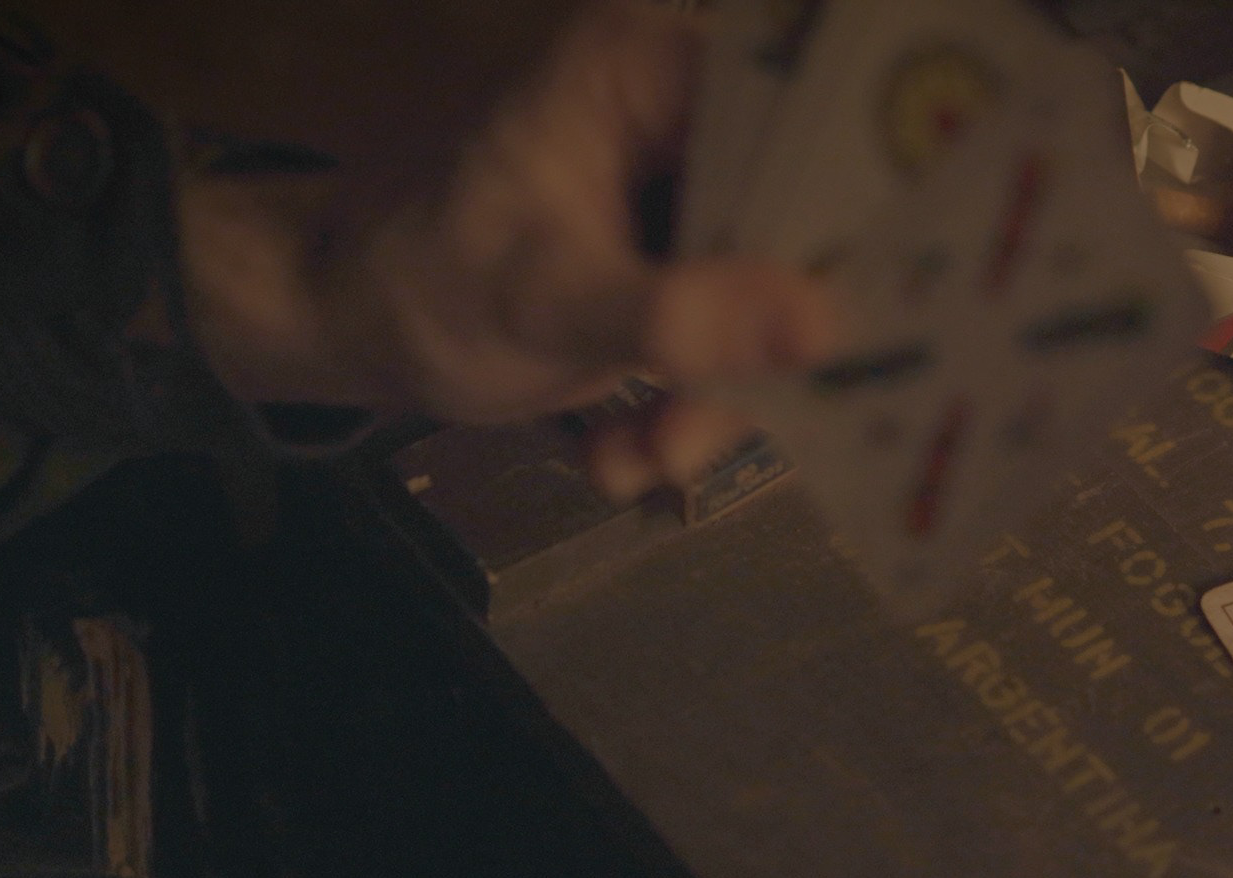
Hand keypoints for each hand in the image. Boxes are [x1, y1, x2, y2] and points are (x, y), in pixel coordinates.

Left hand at [172, 1, 836, 496]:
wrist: (356, 332)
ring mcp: (695, 194)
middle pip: (808, 218)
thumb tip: (822, 322)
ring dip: (721, 400)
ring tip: (650, 454)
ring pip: (783, 296)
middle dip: (771, 347)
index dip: (861, 207)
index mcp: (658, 69)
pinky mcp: (692, 264)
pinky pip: (743, 336)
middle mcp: (692, 115)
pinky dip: (694, 407)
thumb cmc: (423, 284)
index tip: (875, 305)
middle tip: (714, 422)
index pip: (811, 111)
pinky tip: (626, 449)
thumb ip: (678, 317)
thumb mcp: (550, 306)